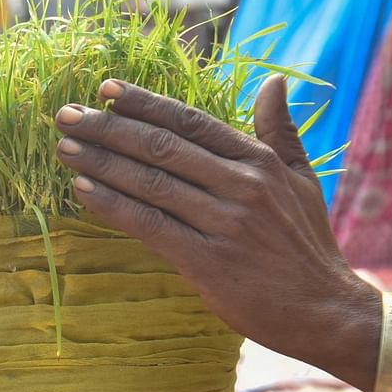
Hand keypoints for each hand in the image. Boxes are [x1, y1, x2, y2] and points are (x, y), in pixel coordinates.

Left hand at [52, 74, 377, 368]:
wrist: (325, 310)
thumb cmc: (308, 246)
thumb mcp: (302, 180)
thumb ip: (281, 131)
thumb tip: (274, 82)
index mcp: (259, 161)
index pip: (191, 121)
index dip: (145, 103)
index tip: (106, 90)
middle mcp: (240, 185)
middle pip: (162, 147)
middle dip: (109, 128)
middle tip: (67, 115)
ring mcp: (223, 222)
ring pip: (150, 183)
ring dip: (102, 163)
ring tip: (66, 148)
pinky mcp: (207, 260)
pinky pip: (149, 225)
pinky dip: (113, 206)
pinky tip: (83, 190)